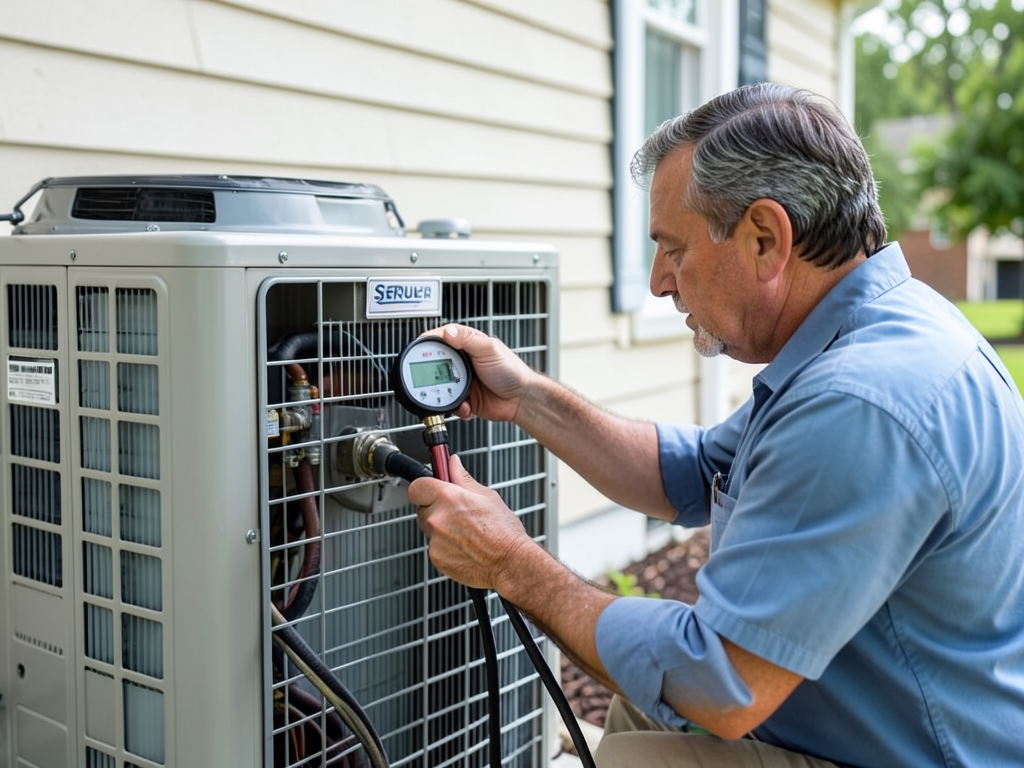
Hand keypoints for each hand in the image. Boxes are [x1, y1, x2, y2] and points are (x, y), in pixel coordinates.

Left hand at [409, 453, 533, 590]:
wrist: (510, 561)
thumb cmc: (503, 531)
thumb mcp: (487, 496)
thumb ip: (463, 478)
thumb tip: (453, 463)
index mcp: (448, 497)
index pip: (417, 486)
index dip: (425, 487)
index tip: (432, 490)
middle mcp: (438, 518)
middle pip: (422, 508)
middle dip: (436, 509)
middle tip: (457, 514)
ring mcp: (435, 540)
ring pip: (429, 529)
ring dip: (440, 529)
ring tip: (465, 532)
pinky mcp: (436, 558)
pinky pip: (434, 547)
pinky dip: (444, 546)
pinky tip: (464, 546)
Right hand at [421, 324, 536, 422]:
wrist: (522, 400)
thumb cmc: (512, 371)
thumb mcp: (489, 349)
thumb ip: (467, 339)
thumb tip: (446, 332)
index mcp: (468, 346)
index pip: (442, 339)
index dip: (429, 342)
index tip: (419, 347)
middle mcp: (463, 362)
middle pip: (436, 364)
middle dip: (434, 374)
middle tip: (437, 379)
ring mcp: (463, 381)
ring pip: (441, 387)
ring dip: (445, 394)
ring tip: (456, 395)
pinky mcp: (466, 399)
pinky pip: (452, 405)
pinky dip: (457, 408)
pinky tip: (468, 406)